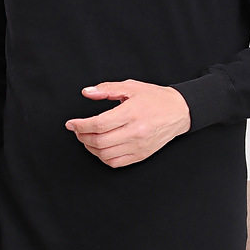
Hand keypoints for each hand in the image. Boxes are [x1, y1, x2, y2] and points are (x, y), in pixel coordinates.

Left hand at [65, 79, 190, 167]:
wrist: (179, 111)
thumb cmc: (155, 98)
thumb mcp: (131, 87)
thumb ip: (106, 89)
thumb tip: (87, 92)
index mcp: (132, 113)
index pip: (99, 124)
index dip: (81, 125)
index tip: (71, 123)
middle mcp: (135, 132)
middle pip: (100, 141)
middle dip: (82, 136)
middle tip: (78, 130)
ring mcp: (138, 146)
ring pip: (105, 154)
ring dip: (90, 148)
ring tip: (87, 138)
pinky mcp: (141, 155)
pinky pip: (116, 162)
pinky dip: (102, 157)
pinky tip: (100, 148)